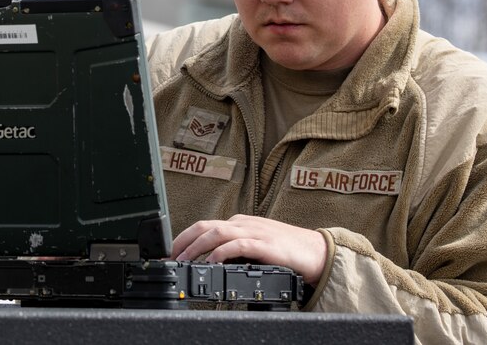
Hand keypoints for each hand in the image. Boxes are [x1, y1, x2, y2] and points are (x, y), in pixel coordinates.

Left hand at [171, 214, 327, 283]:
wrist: (317, 252)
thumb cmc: (287, 250)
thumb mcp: (254, 245)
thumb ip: (235, 248)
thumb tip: (210, 260)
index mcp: (239, 223)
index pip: (204, 226)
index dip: (184, 238)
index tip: (171, 253)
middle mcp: (243, 223)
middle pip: (205, 226)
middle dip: (183, 241)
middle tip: (169, 257)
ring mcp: (254, 231)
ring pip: (216, 233)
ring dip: (196, 247)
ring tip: (184, 260)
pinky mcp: (265, 244)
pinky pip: (237, 245)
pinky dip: (221, 252)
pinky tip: (211, 262)